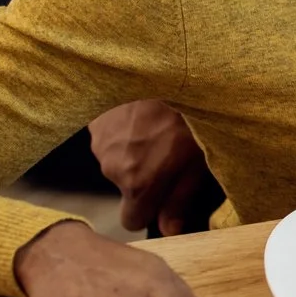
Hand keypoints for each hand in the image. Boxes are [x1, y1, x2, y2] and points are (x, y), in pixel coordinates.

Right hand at [88, 100, 216, 235]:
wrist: (169, 66)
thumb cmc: (192, 114)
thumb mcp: (199, 159)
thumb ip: (181, 199)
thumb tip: (171, 230)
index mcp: (139, 183)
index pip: (132, 222)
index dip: (149, 210)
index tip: (164, 195)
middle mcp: (113, 168)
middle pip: (126, 189)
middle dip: (143, 179)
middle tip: (169, 152)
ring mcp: (101, 144)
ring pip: (117, 162)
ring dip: (134, 153)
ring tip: (159, 128)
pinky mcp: (96, 123)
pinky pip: (109, 140)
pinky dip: (124, 133)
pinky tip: (144, 115)